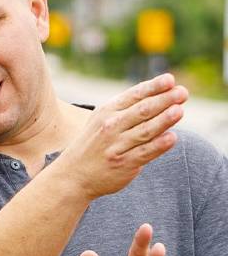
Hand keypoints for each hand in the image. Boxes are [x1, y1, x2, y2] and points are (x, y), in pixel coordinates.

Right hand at [57, 74, 187, 200]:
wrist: (74, 175)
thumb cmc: (93, 144)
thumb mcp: (101, 120)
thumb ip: (126, 109)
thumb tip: (160, 94)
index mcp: (106, 112)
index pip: (133, 95)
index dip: (153, 87)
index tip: (170, 80)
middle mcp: (110, 127)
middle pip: (142, 110)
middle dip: (164, 100)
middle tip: (183, 93)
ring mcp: (117, 146)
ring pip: (145, 130)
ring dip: (164, 120)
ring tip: (180, 110)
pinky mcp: (124, 164)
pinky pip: (145, 153)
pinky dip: (159, 145)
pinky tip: (172, 137)